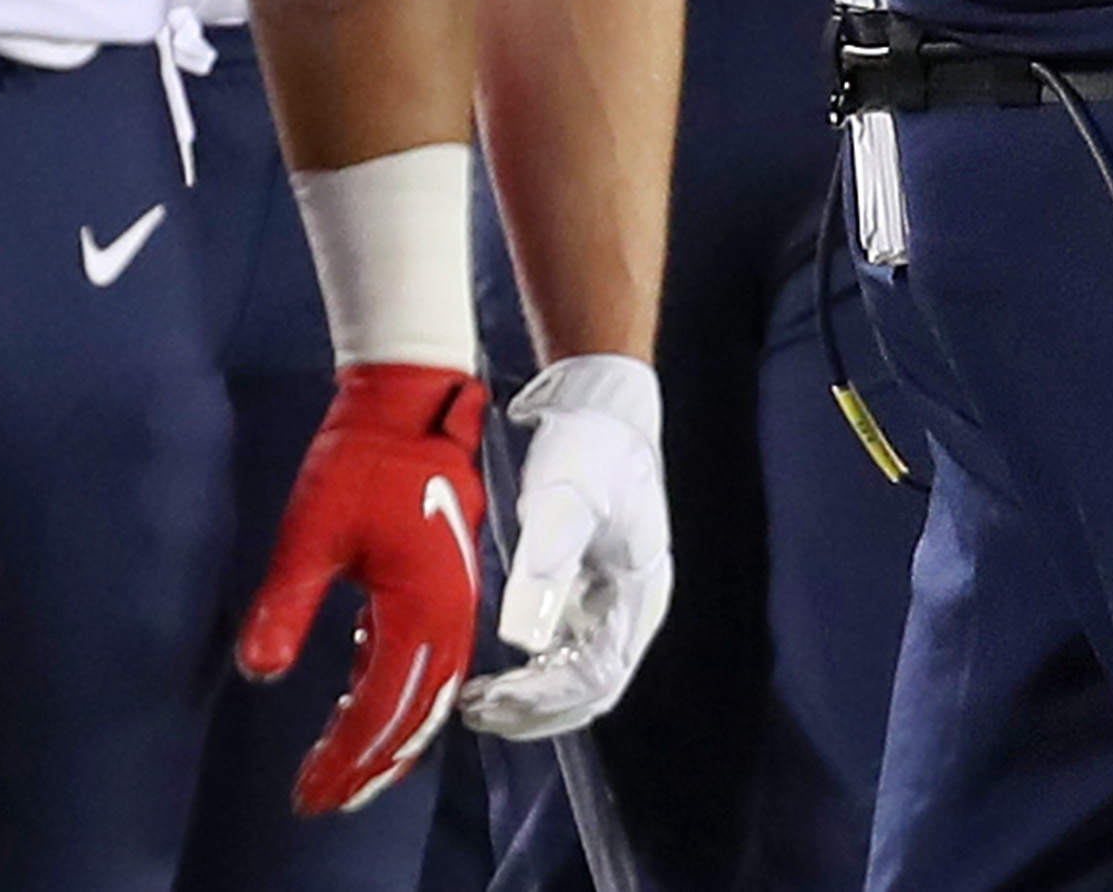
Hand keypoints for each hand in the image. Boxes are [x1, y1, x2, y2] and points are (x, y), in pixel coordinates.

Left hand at [239, 362, 487, 813]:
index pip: (384, 705)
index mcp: (423, 606)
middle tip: (326, 797)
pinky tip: (359, 693)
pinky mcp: (447, 583)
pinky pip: (431, 658)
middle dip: (373, 762)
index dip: (347, 757)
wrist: (410, 402)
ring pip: (432, 689)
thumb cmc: (360, 462)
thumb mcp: (310, 534)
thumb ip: (286, 605)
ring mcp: (456, 597)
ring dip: (391, 732)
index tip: (309, 793)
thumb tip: (259, 671)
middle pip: (418, 710)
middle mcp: (451, 612)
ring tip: (348, 766)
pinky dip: (400, 691)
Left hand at [460, 354, 672, 741]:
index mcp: (639, 592)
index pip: (598, 677)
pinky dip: (526, 673)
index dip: (544, 699)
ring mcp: (608, 600)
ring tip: (472, 699)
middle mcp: (629, 607)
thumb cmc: (588, 448)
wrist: (595, 401)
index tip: (492, 698)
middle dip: (532, 712)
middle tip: (472, 710)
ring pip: (572, 678)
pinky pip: (559, 652)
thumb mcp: (564, 502)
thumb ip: (546, 569)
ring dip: (526, 699)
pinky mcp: (584, 589)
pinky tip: (490, 671)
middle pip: (588, 690)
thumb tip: (525, 639)